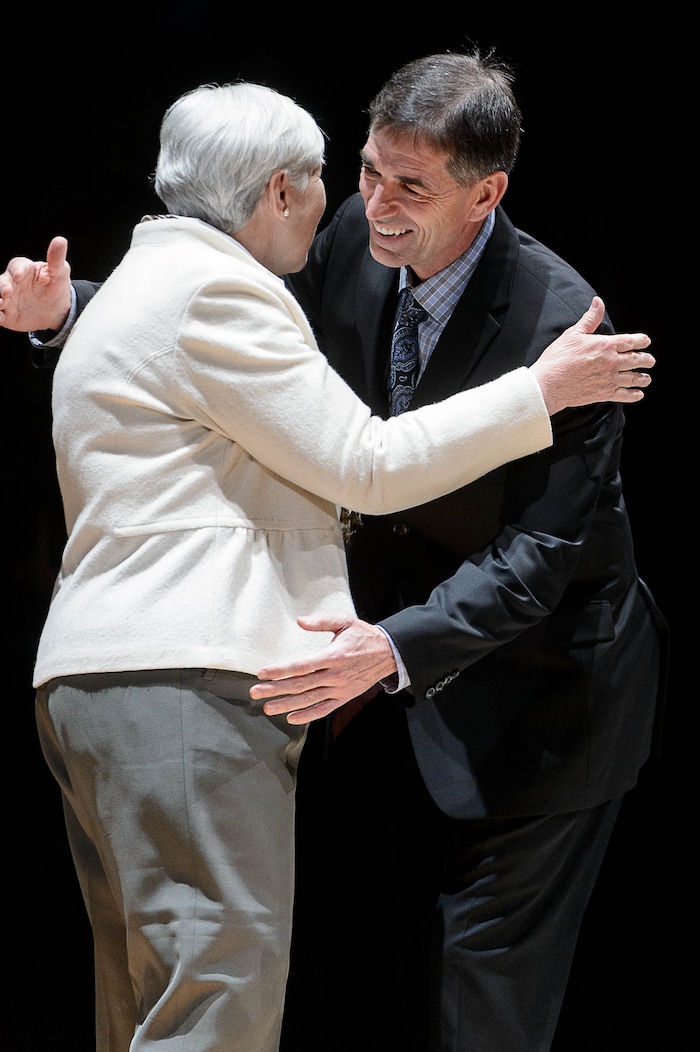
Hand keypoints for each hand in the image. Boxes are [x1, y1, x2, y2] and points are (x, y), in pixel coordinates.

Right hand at [0, 236, 71, 331]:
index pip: (17, 266)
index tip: (19, 275)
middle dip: (2, 286)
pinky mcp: (6, 314)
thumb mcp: (60, 273)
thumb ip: (56, 258)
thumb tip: (60, 240)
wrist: (56, 310)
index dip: (17, 270)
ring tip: (0, 304)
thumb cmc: (56, 286)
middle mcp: (12, 282)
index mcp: (24, 269)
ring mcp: (7, 298)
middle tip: (7, 292)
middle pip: (1, 281)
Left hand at [250, 614, 397, 723]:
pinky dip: (308, 715)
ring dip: (287, 705)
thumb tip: (300, 621)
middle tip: (255, 692)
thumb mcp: (345, 622)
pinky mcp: (344, 697)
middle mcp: (335, 675)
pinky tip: (292, 717)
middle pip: (300, 685)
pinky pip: (324, 709)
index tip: (263, 673)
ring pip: (309, 700)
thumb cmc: (363, 636)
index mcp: (333, 656)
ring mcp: (339, 689)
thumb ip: (321, 621)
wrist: (388, 653)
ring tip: (267, 708)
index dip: (280, 670)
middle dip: (275, 689)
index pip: (301, 666)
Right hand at [531, 296, 654, 413]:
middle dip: (646, 360)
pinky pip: (625, 395)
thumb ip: (590, 319)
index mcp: (605, 345)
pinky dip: (634, 395)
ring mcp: (609, 379)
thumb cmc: (558, 358)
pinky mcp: (604, 394)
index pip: (630, 341)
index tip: (646, 341)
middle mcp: (611, 362)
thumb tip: (598, 302)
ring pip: (633, 378)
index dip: (641, 341)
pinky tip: (638, 394)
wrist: (549, 384)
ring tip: (646, 378)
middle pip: (636, 360)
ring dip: (642, 378)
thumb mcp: (573, 334)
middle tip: (650, 361)